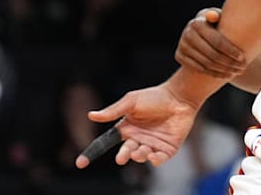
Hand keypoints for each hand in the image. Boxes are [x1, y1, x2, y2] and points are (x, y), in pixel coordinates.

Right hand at [76, 84, 197, 167]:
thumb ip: (113, 111)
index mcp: (125, 128)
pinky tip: (153, 155)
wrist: (180, 97)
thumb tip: (90, 115)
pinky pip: (158, 159)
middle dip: (123, 156)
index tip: (80, 164)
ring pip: (141, 157)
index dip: (91, 153)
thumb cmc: (155, 97)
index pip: (105, 143)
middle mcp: (137, 139)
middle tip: (122, 157)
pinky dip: (154, 160)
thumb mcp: (131, 102)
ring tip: (141, 150)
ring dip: (139, 156)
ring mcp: (152, 145)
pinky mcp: (167, 149)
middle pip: (125, 152)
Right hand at [174, 8, 246, 78]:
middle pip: (212, 54)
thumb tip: (214, 17)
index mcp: (197, 23)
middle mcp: (187, 34)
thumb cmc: (215, 22)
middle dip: (229, 63)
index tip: (242, 57)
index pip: (217, 41)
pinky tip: (226, 75)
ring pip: (206, 64)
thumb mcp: (218, 17)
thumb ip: (219, 16)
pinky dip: (214, 74)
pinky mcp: (179, 56)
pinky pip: (199, 69)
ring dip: (223, 70)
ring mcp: (182, 46)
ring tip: (237, 72)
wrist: (197, 29)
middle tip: (242, 68)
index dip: (230, 50)